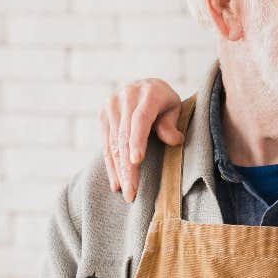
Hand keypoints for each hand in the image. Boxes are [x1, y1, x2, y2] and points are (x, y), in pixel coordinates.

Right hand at [100, 78, 185, 202]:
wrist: (145, 85)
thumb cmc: (165, 102)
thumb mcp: (174, 107)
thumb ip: (171, 123)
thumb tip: (173, 140)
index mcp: (148, 93)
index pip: (140, 119)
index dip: (137, 141)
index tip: (137, 161)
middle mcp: (126, 97)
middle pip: (124, 136)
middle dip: (128, 166)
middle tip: (132, 191)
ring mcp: (111, 105)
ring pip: (113, 143)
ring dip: (119, 170)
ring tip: (126, 192)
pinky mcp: (103, 115)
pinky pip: (106, 144)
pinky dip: (111, 165)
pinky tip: (115, 182)